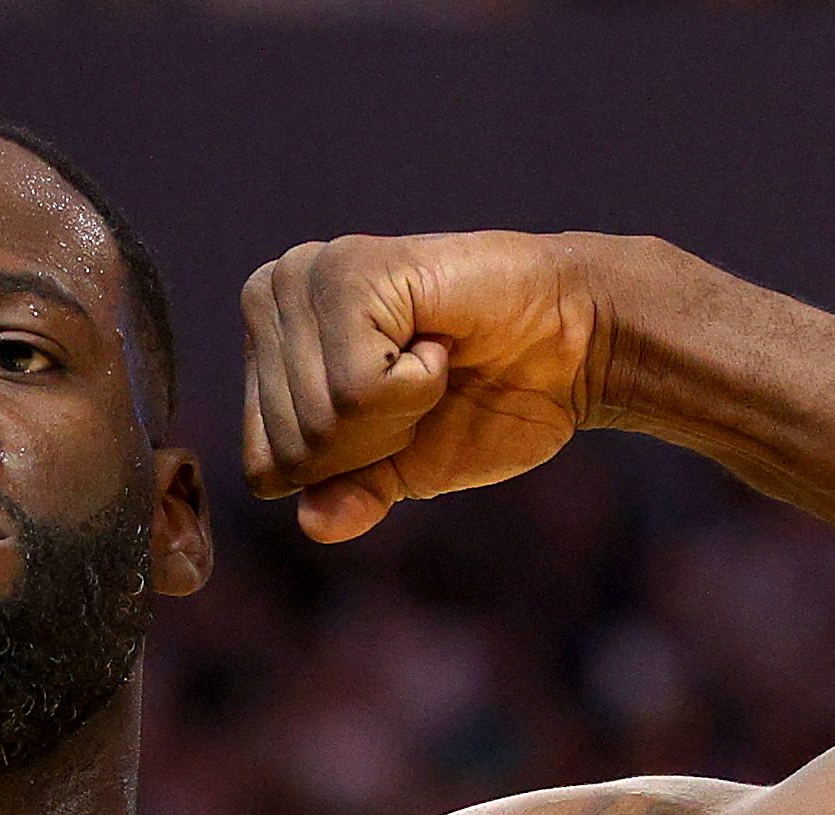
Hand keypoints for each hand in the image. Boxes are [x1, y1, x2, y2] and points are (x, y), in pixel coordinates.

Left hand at [238, 231, 617, 543]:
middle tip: (425, 380)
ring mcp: (304, 278)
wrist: (570, 346)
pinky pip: (358, 390)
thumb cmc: (486, 398)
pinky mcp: (348, 271)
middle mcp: (270, 300)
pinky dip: (416, 385)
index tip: (399, 413)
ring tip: (432, 355)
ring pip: (325, 422)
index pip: (265, 470)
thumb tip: (315, 524)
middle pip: (295, 451)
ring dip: (401, 408)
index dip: (346, 468)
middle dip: (376, 439)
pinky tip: (437, 337)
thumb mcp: (402, 467)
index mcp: (265, 352)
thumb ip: (348, 494)